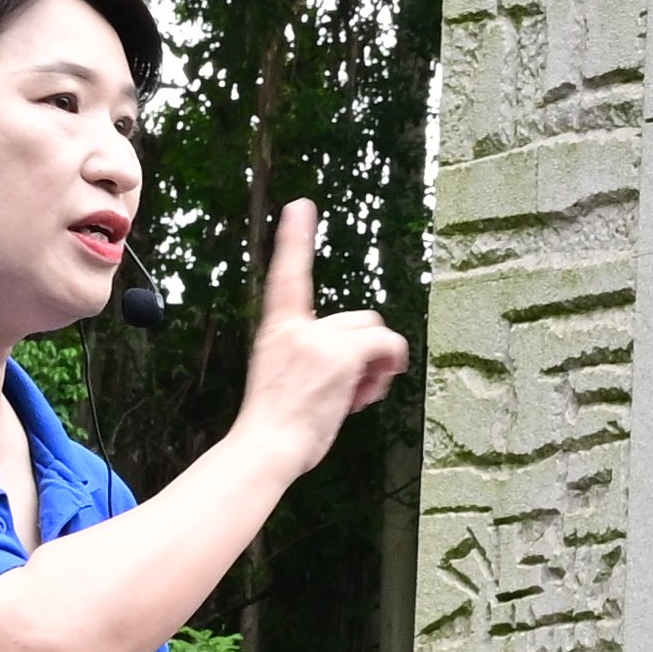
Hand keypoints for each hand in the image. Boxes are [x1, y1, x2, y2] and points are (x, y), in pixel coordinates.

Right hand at [234, 202, 409, 468]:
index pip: (288, 273)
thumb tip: (357, 369)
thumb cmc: (276, 423)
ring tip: (356, 396)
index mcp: (277, 329)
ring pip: (373, 332)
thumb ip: (315, 360)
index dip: (296, 238)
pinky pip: (386, 345)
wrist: (265, 446)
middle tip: (352, 388)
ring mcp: (319, 339)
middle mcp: (296, 326)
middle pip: (358, 318)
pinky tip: (368, 392)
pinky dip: (387, 366)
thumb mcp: (286, 379)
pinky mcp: (341, 355)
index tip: (302, 206)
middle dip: (364, 351)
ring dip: (376, 363)